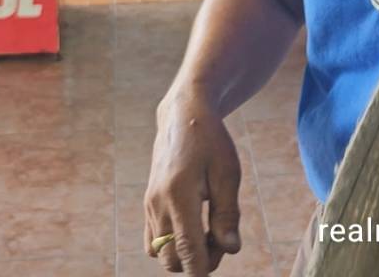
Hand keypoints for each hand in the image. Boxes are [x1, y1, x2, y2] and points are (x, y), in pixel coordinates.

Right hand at [145, 92, 243, 274]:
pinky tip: (193, 228)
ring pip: (160, 251)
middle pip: (170, 257)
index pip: (186, 247)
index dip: (199, 269)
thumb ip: (227, 214)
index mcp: (179, 194)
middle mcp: (157, 203)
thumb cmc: (211, 142)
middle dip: (197, 261)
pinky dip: (171, 245)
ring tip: (208, 232)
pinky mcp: (148, 203)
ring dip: (183, 254)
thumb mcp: (227, 173)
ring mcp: (149, 204)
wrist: (183, 117)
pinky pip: (152, 240)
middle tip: (221, 240)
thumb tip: (231, 249)